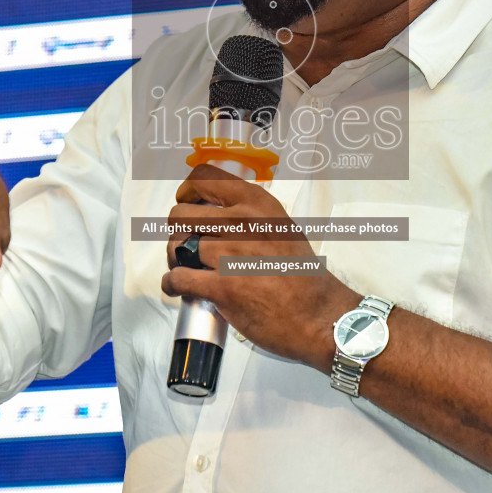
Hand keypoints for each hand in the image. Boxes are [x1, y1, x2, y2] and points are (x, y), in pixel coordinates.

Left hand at [162, 164, 359, 369]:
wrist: (319, 315)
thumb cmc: (302, 276)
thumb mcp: (282, 229)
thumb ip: (251, 218)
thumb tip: (217, 216)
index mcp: (257, 204)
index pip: (203, 177)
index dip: (187, 192)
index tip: (188, 204)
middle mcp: (242, 223)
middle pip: (181, 215)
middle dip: (178, 232)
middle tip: (187, 246)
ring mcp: (230, 254)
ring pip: (177, 248)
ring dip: (176, 260)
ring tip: (188, 269)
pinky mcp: (221, 287)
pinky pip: (177, 279)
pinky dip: (172, 285)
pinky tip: (179, 288)